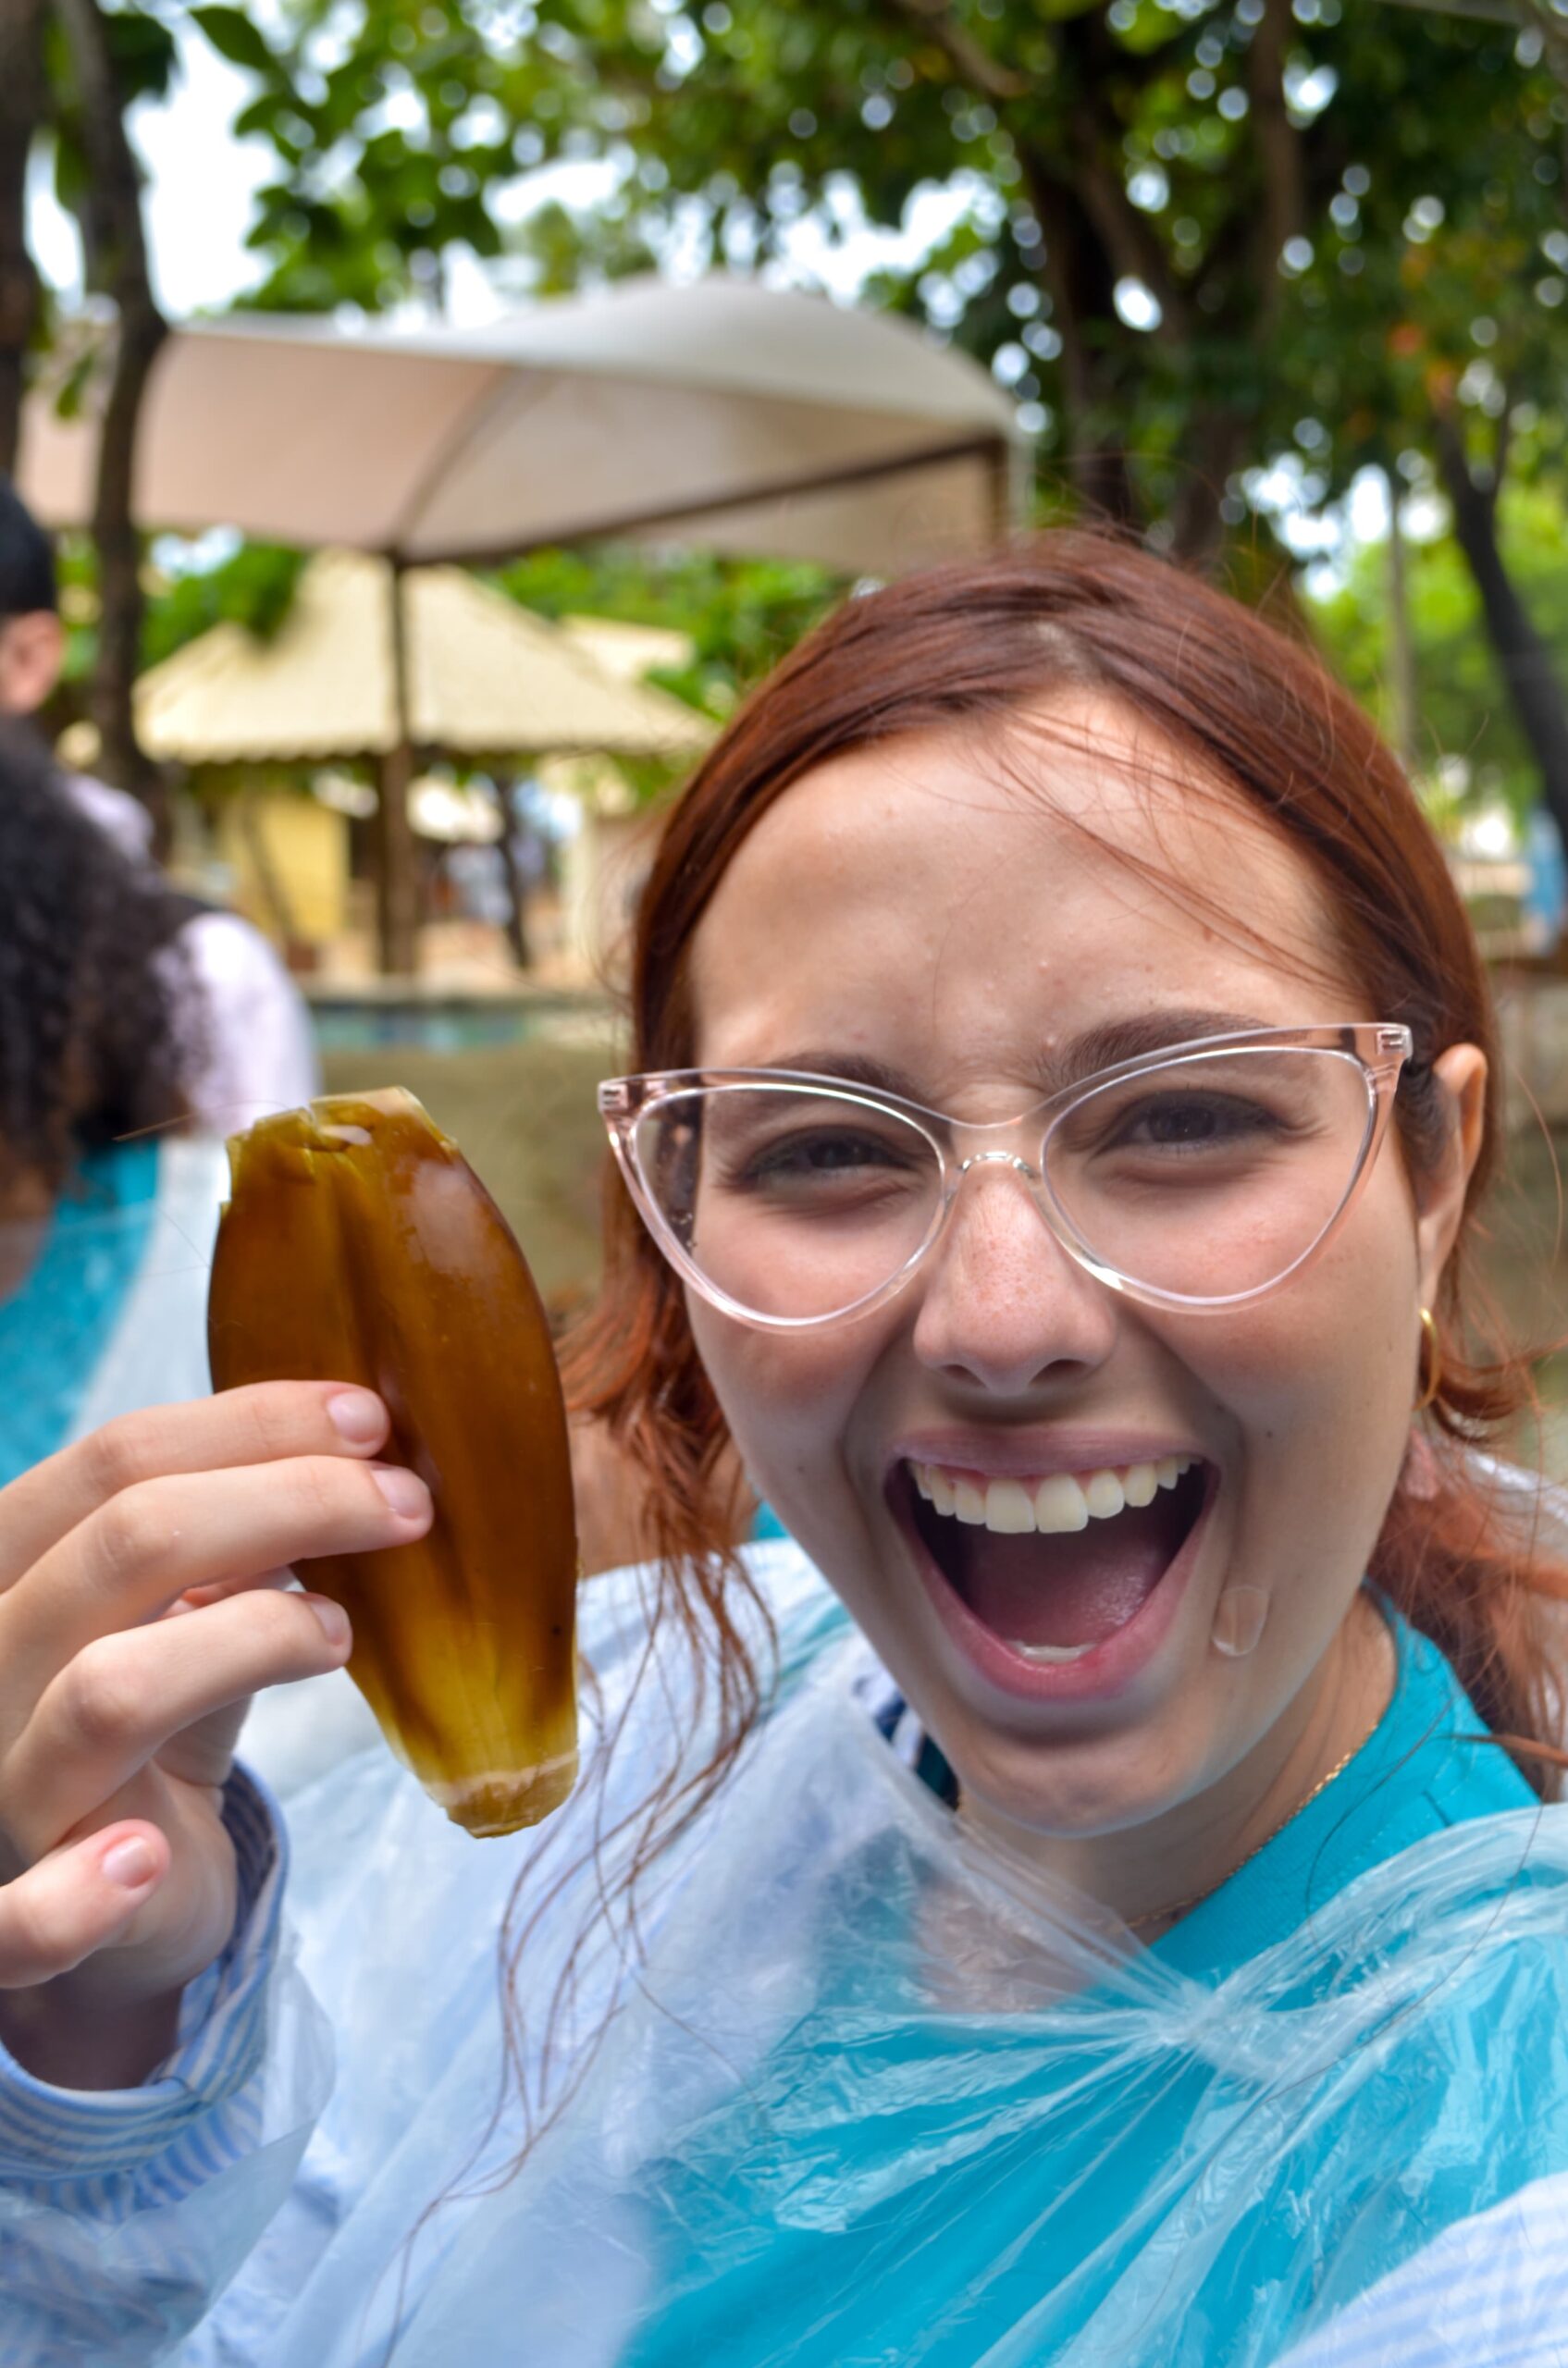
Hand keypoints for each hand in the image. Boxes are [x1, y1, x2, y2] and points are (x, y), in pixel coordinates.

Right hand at [0, 1383, 431, 2086]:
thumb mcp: (186, 1613)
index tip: (371, 1419)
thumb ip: (234, 1543)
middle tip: (407, 1503)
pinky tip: (152, 1858)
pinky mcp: (20, 1917)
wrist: (102, 1915)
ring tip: (340, 1634)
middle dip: (292, 1497)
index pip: (113, 1458)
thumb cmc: (154, 1727)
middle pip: (127, 1541)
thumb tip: (356, 1450)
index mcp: (10, 1568)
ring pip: (110, 1688)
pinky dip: (80, 1896)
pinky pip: (28, 1919)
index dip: (251, 1423)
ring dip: (249, 1642)